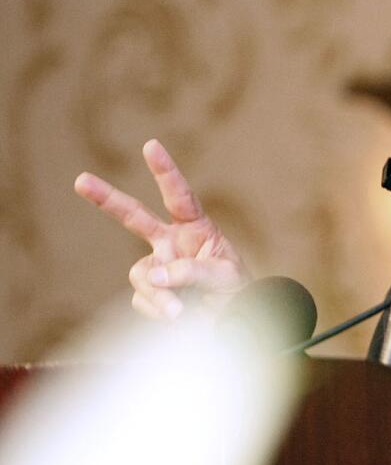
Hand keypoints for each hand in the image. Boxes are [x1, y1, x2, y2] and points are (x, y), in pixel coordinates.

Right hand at [74, 139, 249, 318]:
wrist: (232, 319)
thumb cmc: (236, 289)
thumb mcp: (226, 275)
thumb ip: (194, 271)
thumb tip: (158, 274)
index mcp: (195, 228)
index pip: (179, 196)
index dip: (165, 171)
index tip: (151, 145)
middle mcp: (170, 243)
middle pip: (134, 216)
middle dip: (106, 198)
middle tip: (80, 180)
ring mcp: (157, 267)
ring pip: (143, 275)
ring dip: (160, 295)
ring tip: (182, 310)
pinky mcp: (149, 292)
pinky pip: (143, 299)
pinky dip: (159, 309)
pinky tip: (178, 316)